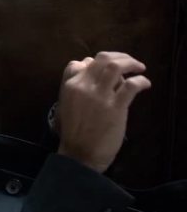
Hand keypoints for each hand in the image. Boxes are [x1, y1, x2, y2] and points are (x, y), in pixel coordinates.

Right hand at [55, 51, 150, 172]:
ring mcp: (100, 95)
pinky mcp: (116, 106)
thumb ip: (76, 90)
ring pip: (116, 66)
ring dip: (131, 63)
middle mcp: (83, 86)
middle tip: (129, 62)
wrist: (80, 155)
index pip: (79, 63)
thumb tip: (90, 77)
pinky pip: (131, 85)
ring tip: (140, 67)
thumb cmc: (73, 134)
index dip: (93, 63)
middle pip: (102, 59)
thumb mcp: (66, 107)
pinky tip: (145, 84)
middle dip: (119, 56)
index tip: (103, 68)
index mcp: (69, 86)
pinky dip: (141, 81)